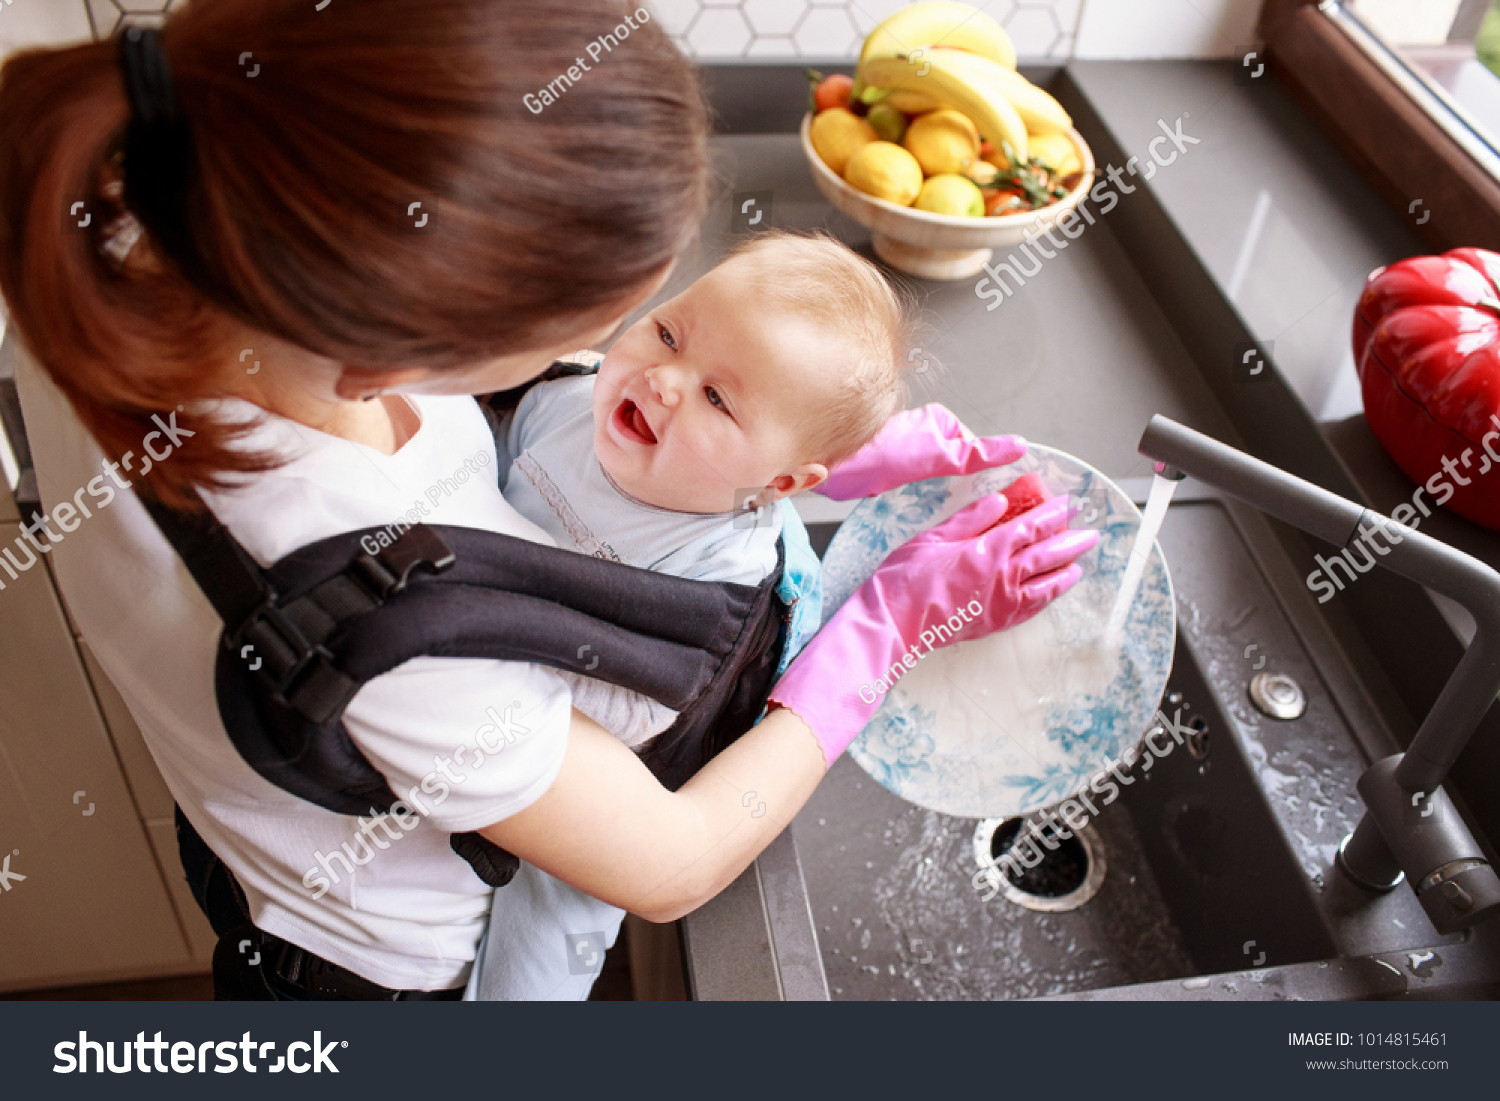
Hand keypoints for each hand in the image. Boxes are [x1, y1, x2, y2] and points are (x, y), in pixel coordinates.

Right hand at [769, 493, 1098, 766]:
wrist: (894, 622)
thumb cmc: (906, 578)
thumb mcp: (934, 536)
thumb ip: (971, 518)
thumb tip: (1000, 501)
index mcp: (987, 551)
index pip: (1030, 527)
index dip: (1052, 514)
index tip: (1067, 504)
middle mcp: (1002, 578)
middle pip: (1047, 555)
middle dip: (1071, 541)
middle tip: (1089, 532)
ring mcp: (1002, 604)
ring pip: (1046, 584)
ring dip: (1066, 571)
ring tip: (1079, 562)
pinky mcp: (996, 623)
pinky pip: (1033, 608)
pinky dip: (1049, 597)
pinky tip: (1054, 590)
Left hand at [818, 404, 1025, 499]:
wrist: (833, 467)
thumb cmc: (881, 453)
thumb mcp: (938, 455)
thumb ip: (978, 454)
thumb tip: (1019, 445)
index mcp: (942, 421)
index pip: (976, 455)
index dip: (980, 478)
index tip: (984, 498)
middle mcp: (927, 433)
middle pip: (958, 471)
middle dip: (957, 490)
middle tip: (952, 506)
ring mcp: (911, 454)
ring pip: (938, 483)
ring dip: (936, 499)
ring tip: (931, 509)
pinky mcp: (895, 473)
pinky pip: (918, 491)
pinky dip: (919, 503)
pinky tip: (914, 511)